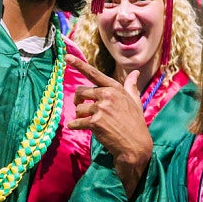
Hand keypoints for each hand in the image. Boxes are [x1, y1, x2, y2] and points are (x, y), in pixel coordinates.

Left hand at [66, 54, 151, 197]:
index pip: (94, 73)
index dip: (79, 64)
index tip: (67, 56)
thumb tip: (136, 72)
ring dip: (79, 115)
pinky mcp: (95, 122)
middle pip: (81, 91)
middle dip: (78, 100)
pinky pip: (77, 121)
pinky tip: (76, 127)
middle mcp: (107, 95)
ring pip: (78, 108)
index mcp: (115, 88)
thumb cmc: (135, 123)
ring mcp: (101, 108)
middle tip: (81, 107)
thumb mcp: (135, 102)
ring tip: (88, 121)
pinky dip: (74, 125)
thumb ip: (131, 86)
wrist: (135, 145)